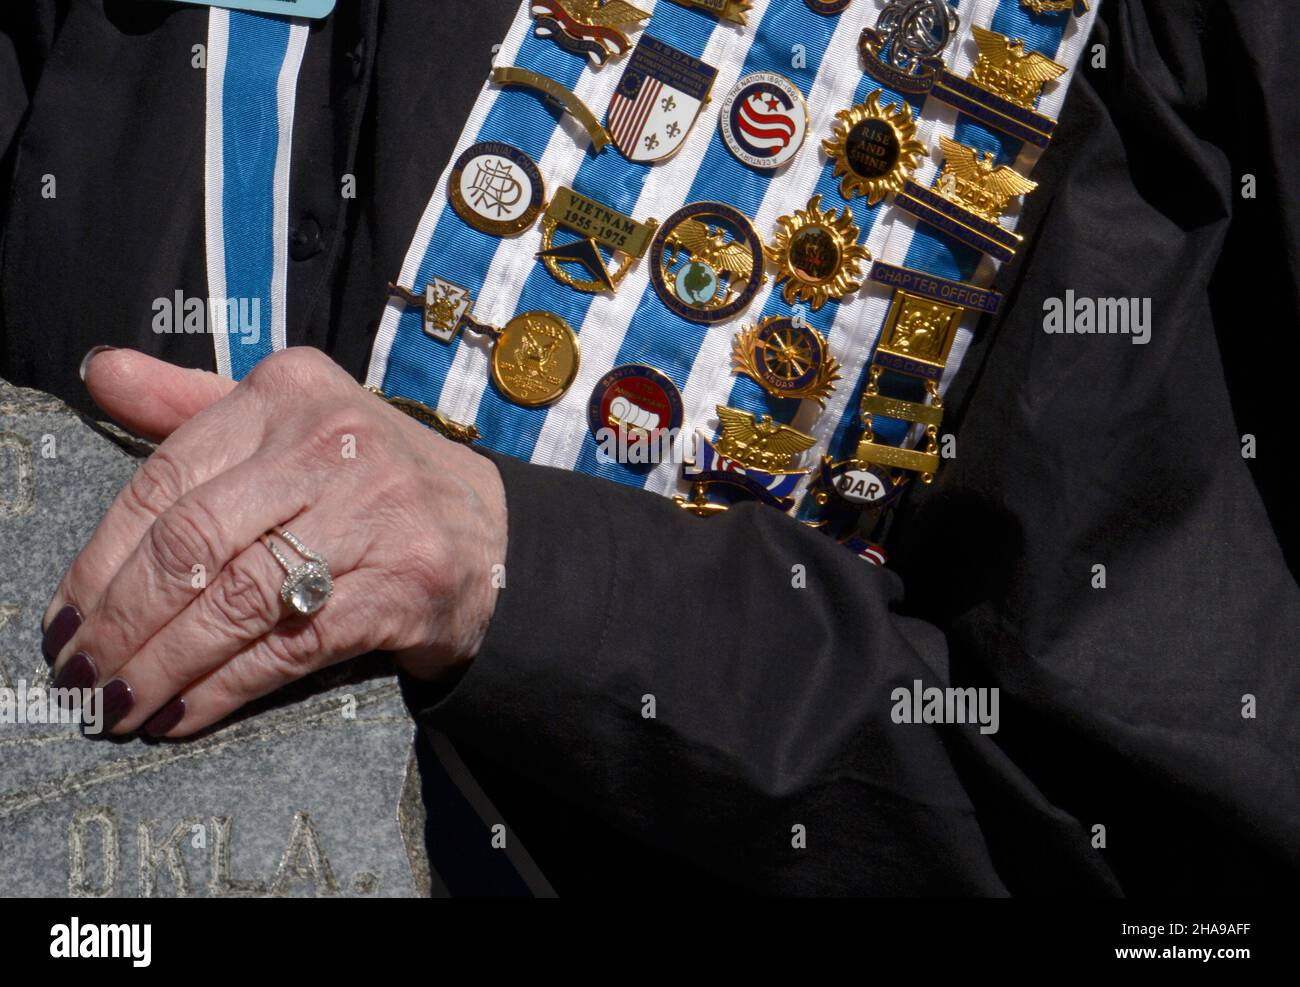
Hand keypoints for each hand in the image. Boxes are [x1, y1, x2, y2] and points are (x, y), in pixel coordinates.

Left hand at [41, 347, 506, 736]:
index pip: (168, 477)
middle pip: (193, 541)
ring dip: (162, 665)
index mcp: (290, 392)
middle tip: (80, 675)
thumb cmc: (370, 479)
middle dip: (121, 620)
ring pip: (235, 600)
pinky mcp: (401, 587)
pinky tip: (184, 713)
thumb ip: (193, 402)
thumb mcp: (292, 420)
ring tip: (118, 705)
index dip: (100, 559)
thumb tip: (98, 371)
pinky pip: (290, 646)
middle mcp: (331, 445)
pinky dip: (224, 688)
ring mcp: (372, 516)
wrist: (492, 533)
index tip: (65, 618)